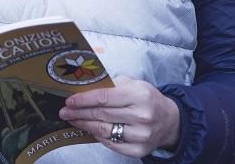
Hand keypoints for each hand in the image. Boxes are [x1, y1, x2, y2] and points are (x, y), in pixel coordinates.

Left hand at [59, 76, 179, 157]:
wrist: (169, 120)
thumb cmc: (147, 99)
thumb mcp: (134, 84)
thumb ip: (111, 85)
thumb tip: (84, 88)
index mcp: (139, 95)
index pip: (104, 98)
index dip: (83, 100)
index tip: (69, 101)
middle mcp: (141, 116)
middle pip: (101, 114)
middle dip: (79, 113)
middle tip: (65, 112)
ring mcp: (141, 135)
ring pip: (104, 130)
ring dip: (85, 125)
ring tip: (73, 120)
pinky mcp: (139, 150)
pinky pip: (112, 144)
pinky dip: (98, 137)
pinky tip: (90, 130)